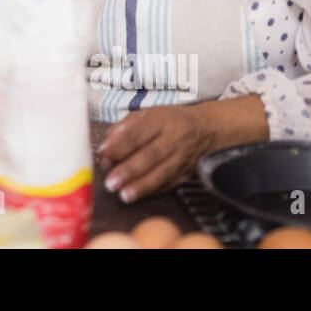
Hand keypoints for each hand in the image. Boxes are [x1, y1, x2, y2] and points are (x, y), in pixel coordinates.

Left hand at [96, 104, 215, 202]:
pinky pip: (169, 183)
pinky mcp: (186, 172)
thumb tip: (108, 143)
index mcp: (160, 120)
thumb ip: (125, 126)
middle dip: (129, 170)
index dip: (120, 146)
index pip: (137, 134)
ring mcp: (182, 157)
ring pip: (162, 173)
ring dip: (142, 186)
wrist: (206, 129)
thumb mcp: (147, 114)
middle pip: (150, 155)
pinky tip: (139, 196)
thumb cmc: (169, 120)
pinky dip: (153, 191)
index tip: (104, 156)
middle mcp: (173, 138)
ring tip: (124, 195)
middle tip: (111, 182)